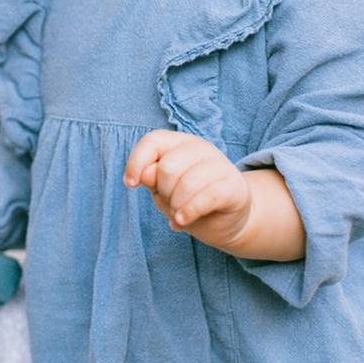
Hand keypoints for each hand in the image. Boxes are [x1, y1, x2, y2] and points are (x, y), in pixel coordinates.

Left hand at [124, 130, 252, 252]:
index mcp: (181, 143)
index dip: (136, 161)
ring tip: (178, 216)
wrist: (228, 221)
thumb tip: (145, 174)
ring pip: (186, 184)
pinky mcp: (234, 185)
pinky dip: (188, 213)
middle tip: (171, 204)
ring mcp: (220, 164)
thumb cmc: (191, 201)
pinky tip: (183, 222)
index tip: (130, 184)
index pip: (153, 140)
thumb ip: (153, 179)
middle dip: (163, 192)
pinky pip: (205, 198)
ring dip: (176, 207)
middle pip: (167, 167)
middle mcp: (201, 148)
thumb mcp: (165, 191)